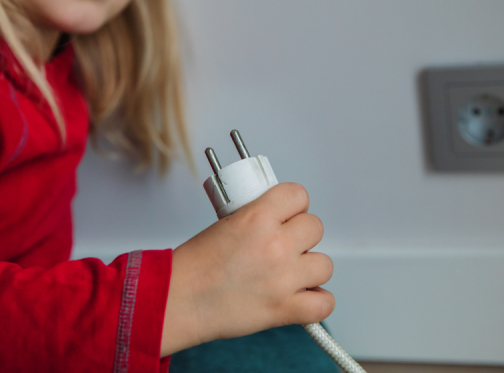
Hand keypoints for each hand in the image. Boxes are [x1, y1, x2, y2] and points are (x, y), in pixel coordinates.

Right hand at [160, 183, 333, 356]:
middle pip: (315, 227)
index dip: (294, 205)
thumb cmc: (194, 266)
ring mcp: (284, 278)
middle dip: (301, 236)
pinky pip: (324, 303)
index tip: (287, 214)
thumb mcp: (226, 223)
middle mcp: (276, 245)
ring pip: (325, 264)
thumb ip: (257, 217)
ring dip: (310, 268)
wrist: (179, 300)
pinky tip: (301, 297)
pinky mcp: (285, 309)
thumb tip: (278, 214)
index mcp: (257, 218)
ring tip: (289, 273)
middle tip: (283, 245)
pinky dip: (317, 302)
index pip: (298, 194)